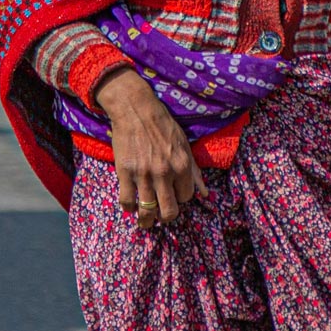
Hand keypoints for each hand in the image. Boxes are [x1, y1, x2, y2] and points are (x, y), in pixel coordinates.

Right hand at [95, 68, 205, 229]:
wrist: (136, 109)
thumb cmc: (162, 125)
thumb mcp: (184, 145)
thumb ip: (194, 171)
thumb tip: (205, 194)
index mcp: (182, 166)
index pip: (186, 198)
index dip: (179, 198)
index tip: (172, 194)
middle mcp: (164, 173)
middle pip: (169, 211)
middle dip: (165, 216)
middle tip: (160, 215)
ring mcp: (144, 174)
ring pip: (148, 211)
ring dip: (147, 220)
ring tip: (145, 221)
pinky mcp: (125, 172)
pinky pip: (127, 201)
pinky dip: (129, 208)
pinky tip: (131, 205)